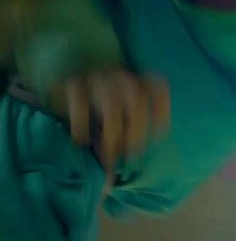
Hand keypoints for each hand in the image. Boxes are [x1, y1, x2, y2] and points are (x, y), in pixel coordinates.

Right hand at [49, 69, 169, 168]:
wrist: (68, 66)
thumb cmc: (104, 101)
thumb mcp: (122, 111)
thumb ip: (131, 133)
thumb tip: (130, 174)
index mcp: (139, 80)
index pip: (159, 87)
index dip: (162, 111)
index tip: (159, 136)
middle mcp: (122, 76)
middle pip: (137, 99)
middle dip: (137, 131)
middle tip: (131, 155)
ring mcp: (98, 77)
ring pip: (110, 101)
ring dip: (113, 132)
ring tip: (110, 155)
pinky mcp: (73, 81)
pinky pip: (78, 100)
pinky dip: (81, 123)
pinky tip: (82, 141)